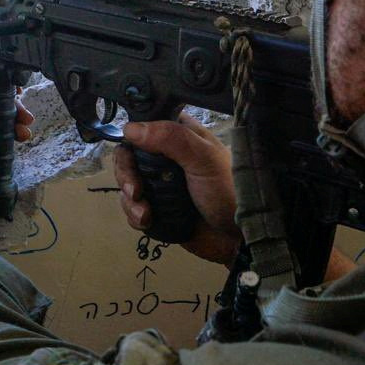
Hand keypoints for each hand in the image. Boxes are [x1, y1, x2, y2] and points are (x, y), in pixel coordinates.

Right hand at [114, 114, 241, 266]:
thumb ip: (171, 139)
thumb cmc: (227, 190)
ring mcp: (160, 184)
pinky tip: (148, 221)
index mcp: (180, 136)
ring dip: (130, 200)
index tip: (130, 152)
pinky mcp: (157, 209)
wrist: (237, 237)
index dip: (131, 137)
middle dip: (126, 174)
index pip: (144, 126)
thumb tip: (130, 128)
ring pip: (127, 184)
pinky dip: (134, 215)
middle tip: (135, 191)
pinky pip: (132, 208)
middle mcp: (167, 158)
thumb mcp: (203, 159)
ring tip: (146, 213)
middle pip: (128, 157)